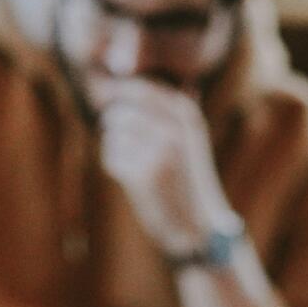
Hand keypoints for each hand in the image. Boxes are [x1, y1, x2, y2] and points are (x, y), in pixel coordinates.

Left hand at [97, 78, 233, 260]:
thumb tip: (120, 80)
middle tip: (127, 145)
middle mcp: (174, 127)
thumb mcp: (186, 137)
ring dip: (117, 148)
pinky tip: (135, 180)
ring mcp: (160, 150)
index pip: (140, 88)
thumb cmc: (184, 178)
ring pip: (112, 134)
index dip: (118, 93)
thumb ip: (162, 108)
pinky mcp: (143, 174)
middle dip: (115, 126)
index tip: (111, 104)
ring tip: (136, 164)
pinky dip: (116, 168)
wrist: (196, 225)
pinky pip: (111, 157)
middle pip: (120, 111)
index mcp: (187, 114)